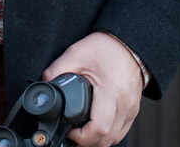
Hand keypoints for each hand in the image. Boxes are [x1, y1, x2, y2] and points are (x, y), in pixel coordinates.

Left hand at [43, 32, 142, 146]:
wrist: (128, 43)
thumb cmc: (106, 47)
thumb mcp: (77, 53)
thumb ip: (58, 69)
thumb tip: (46, 83)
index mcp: (111, 91)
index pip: (99, 128)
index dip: (81, 136)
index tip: (69, 130)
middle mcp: (124, 104)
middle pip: (107, 139)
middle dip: (87, 142)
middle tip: (73, 133)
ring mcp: (131, 109)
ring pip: (115, 139)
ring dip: (98, 140)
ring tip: (83, 132)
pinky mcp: (133, 110)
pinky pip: (121, 131)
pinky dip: (108, 134)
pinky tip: (96, 127)